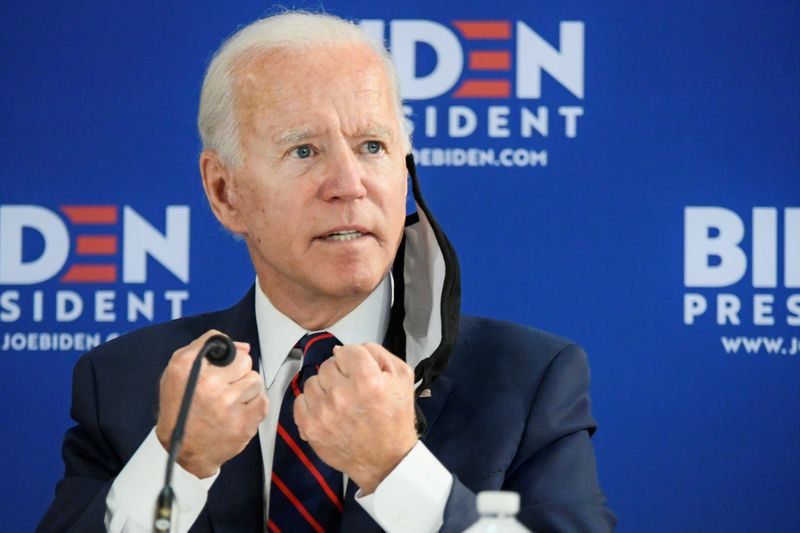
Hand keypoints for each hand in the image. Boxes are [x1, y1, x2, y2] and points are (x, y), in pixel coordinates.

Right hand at [155, 330, 268, 477]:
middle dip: (239, 371)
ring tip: (231, 399)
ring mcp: (226, 405)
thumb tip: (243, 346)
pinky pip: (263, 401)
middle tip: (227, 385)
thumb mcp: (179, 370)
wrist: (180, 449)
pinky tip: (238, 411)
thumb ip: (206, 347)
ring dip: (247, 389)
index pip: (226, 345)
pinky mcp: (242, 424)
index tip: (225, 367)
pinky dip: (254, 406)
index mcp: (187, 368)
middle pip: (245, 361)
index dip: (229, 356)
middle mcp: (207, 385)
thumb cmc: (181, 408)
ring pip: (255, 380)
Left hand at [293, 342, 417, 493]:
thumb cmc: (394, 420)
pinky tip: (328, 411)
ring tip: (341, 402)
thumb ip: (377, 352)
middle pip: (328, 364)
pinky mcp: (310, 427)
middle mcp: (343, 395)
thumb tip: (345, 350)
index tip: (360, 372)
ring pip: (312, 381)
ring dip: (325, 388)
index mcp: (367, 381)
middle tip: (353, 390)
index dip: (355, 360)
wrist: (386, 459)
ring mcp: (324, 412)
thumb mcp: (402, 377)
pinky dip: (312, 404)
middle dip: (340, 374)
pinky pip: (300, 400)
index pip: (347, 350)